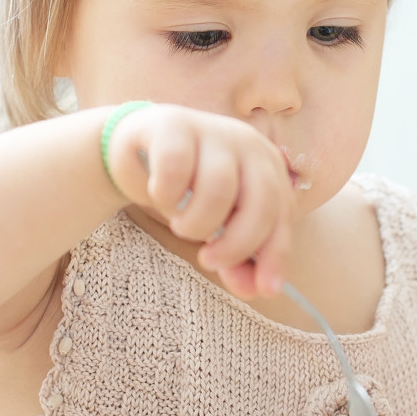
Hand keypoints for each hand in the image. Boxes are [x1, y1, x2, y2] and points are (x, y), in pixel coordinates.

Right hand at [105, 104, 293, 298]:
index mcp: (267, 166)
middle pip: (260, 201)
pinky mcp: (173, 124)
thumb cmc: (186, 190)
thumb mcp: (217, 226)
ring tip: (181, 225)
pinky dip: (167, 195)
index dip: (274, 255)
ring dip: (196, 222)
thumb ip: (237, 256)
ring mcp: (211, 129)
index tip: (263, 290)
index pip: (281, 215)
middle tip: (209, 261)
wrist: (135, 152)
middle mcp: (247, 142)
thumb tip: (255, 290)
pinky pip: (176, 170)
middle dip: (237, 243)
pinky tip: (160, 195)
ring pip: (218, 189)